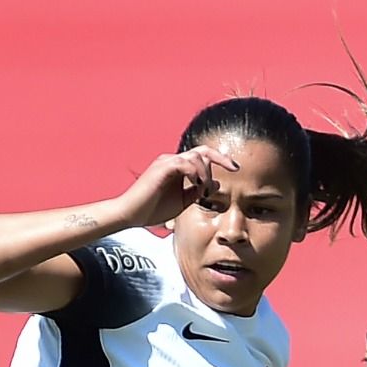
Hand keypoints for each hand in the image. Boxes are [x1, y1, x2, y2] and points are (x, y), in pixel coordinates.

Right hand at [111, 145, 239, 229]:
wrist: (131, 215)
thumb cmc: (153, 209)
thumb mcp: (182, 202)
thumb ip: (198, 192)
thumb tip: (216, 185)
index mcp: (178, 167)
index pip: (203, 156)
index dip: (221, 159)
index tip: (235, 168)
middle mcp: (173, 160)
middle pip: (203, 151)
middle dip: (220, 160)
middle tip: (231, 172)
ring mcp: (167, 162)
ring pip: (196, 156)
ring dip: (205, 173)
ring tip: (203, 190)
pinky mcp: (162, 167)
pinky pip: (184, 163)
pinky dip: (194, 173)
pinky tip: (196, 186)